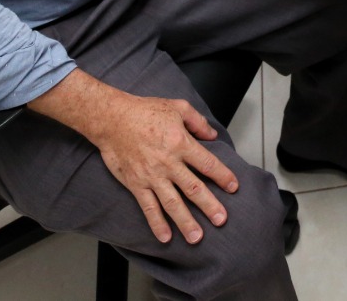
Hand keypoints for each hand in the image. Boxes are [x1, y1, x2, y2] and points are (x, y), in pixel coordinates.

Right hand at [95, 94, 236, 242]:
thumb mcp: (177, 107)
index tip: (234, 187)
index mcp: (181, 143)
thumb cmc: (144, 111)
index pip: (207, 164)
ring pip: (172, 203)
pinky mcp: (136, 184)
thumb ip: (198, 122)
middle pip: (194, 189)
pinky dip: (157, 223)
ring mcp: (152, 176)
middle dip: (209, 206)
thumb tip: (213, 135)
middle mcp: (168, 163)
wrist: (112, 119)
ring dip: (186, 222)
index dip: (223, 176)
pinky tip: (165, 237)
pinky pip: (148, 207)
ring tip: (197, 238)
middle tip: (221, 220)